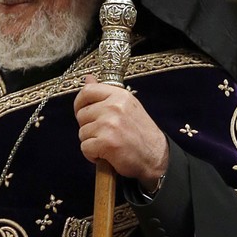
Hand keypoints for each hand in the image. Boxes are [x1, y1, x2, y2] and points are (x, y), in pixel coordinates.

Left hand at [73, 75, 167, 189]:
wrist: (156, 158)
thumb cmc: (140, 133)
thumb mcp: (126, 107)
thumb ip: (105, 94)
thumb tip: (88, 79)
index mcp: (120, 96)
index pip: (87, 91)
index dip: (80, 103)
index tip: (83, 112)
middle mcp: (114, 107)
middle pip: (82, 115)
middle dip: (88, 127)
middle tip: (105, 134)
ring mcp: (110, 124)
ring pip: (82, 133)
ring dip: (91, 142)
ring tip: (109, 144)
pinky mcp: (107, 142)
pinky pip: (85, 147)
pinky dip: (93, 155)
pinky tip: (107, 154)